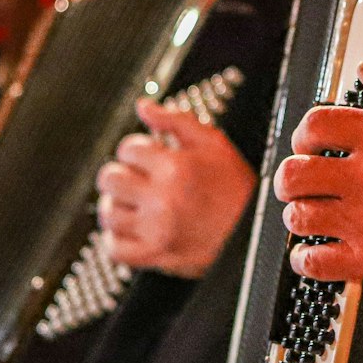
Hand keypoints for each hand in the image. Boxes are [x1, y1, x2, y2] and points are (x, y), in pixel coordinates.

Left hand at [93, 99, 255, 277]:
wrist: (254, 233)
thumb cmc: (236, 189)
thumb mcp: (214, 144)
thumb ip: (175, 120)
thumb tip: (144, 107)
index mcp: (175, 167)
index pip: (127, 149)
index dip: (135, 149)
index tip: (145, 156)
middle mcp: (162, 198)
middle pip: (110, 179)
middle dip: (120, 173)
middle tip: (134, 178)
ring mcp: (156, 229)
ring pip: (108, 213)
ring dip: (115, 204)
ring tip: (131, 203)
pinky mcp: (155, 255)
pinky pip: (114, 248)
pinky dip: (115, 238)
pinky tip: (130, 228)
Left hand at [275, 61, 362, 292]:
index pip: (316, 125)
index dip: (303, 133)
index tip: (307, 142)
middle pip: (295, 173)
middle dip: (289, 177)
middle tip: (296, 180)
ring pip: (301, 216)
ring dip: (297, 214)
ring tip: (305, 212)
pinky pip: (317, 262)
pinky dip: (305, 259)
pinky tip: (311, 253)